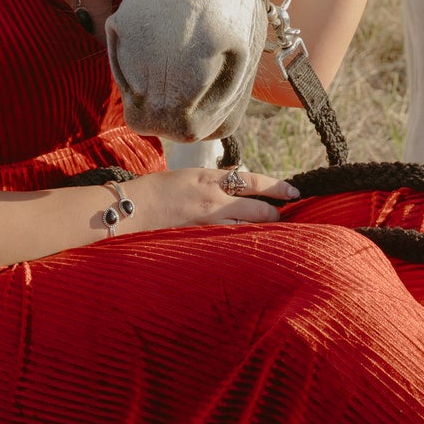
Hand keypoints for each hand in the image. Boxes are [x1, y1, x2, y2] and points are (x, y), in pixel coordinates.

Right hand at [122, 166, 299, 231]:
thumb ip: (213, 180)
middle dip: (274, 214)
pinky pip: (228, 242)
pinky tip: (247, 247)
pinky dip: (240, 242)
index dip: (277, 187)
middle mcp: (212, 199)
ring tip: (270, 232)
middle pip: (257, 209)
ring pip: (247, 229)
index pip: (253, 181)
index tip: (295, 191)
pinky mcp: (198, 240)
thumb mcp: (188, 176)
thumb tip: (236, 179)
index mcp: (209, 178)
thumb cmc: (155, 190)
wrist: (129, 208)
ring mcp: (206, 222)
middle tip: (282, 216)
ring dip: (260, 231)